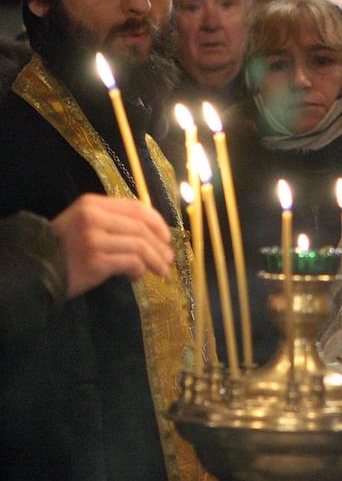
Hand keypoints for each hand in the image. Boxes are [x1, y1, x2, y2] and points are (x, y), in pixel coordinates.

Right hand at [50, 194, 173, 298]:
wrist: (34, 268)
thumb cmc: (63, 247)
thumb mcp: (84, 223)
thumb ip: (112, 221)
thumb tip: (152, 232)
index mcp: (92, 203)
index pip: (136, 208)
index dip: (157, 222)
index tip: (166, 237)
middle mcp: (93, 217)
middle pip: (141, 228)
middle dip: (160, 245)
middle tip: (168, 258)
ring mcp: (94, 239)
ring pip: (140, 246)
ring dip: (155, 259)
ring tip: (161, 270)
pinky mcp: (96, 261)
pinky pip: (131, 263)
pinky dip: (140, 270)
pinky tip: (137, 277)